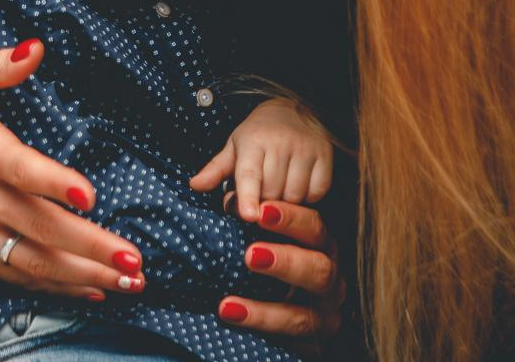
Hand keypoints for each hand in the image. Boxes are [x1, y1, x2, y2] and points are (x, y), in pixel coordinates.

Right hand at [0, 41, 146, 301]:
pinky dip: (57, 287)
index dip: (54, 183)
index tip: (88, 194)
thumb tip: (35, 48)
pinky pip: (18, 275)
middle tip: (132, 256)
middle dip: (90, 245)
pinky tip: (94, 288)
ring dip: (84, 274)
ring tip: (127, 280)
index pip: (20, 169)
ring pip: (34, 260)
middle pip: (39, 226)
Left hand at [190, 98, 332, 220]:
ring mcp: (306, 148)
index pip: (249, 174)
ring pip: (295, 196)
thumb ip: (215, 170)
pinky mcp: (325, 156)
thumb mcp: (234, 149)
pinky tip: (298, 184)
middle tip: (258, 194)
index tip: (249, 215)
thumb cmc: (258, 136)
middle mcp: (281, 143)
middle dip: (263, 201)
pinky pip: (317, 193)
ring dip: (285, 201)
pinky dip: (307, 196)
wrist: (294, 111)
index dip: (248, 196)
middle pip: (271, 192)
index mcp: (252, 141)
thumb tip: (195, 185)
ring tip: (277, 186)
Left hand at [217, 200, 346, 339]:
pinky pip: (290, 342)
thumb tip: (197, 183)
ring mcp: (324, 314)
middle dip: (286, 262)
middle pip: (320, 269)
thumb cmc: (263, 256)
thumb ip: (234, 210)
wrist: (279, 310)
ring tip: (227, 305)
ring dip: (266, 311)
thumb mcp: (250, 229)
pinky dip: (260, 333)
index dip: (290, 218)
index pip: (313, 227)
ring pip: (305, 315)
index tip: (261, 211)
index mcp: (317, 245)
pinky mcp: (312, 342)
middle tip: (250, 255)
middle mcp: (327, 277)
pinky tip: (232, 320)